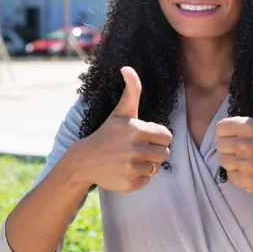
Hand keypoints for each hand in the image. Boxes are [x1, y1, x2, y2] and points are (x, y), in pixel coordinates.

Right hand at [75, 67, 172, 193]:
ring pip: (156, 168)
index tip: (145, 137)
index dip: (158, 137)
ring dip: (146, 165)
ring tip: (130, 159)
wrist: (85, 160)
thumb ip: (131, 90)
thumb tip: (127, 67)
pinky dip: (139, 178)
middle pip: (164, 154)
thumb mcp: (121, 112)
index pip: (167, 137)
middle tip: (138, 149)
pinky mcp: (129, 184)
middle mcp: (135, 150)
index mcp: (137, 130)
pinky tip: (126, 170)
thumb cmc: (108, 133)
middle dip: (155, 151)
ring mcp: (131, 168)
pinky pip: (147, 181)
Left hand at [215, 64, 252, 193]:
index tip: (241, 133)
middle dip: (230, 145)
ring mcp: (247, 164)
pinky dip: (237, 174)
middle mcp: (247, 146)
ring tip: (248, 157)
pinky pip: (229, 176)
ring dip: (232, 160)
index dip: (228, 130)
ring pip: (222, 161)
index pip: (219, 128)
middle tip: (246, 146)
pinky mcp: (247, 181)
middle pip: (219, 145)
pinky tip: (251, 169)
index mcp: (250, 127)